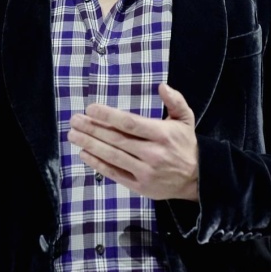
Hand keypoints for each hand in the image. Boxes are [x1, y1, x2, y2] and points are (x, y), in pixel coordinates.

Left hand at [68, 83, 198, 200]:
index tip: (90, 109)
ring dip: (90, 145)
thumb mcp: (186, 119)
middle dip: (92, 129)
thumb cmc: (186, 145)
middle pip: (116, 139)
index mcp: (162, 134)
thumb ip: (175, 101)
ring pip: (112, 156)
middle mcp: (152, 153)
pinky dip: (98, 164)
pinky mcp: (139, 186)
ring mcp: (145, 171)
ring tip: (73, 135)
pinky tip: (84, 154)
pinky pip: (115, 174)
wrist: (197, 178)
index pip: (130, 123)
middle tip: (74, 120)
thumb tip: (162, 85)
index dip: (108, 116)